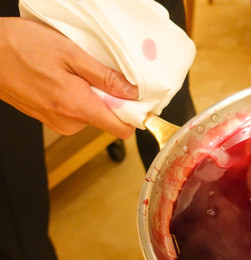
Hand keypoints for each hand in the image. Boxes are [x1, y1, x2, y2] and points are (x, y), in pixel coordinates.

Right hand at [0, 17, 138, 138]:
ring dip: (91, 94)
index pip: (122, 129)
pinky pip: (76, 110)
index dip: (134, 114)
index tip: (137, 98)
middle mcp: (68, 122)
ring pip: (92, 113)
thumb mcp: (70, 54)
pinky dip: (77, 95)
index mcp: (77, 108)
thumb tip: (133, 92)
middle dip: (110, 97)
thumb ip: (104, 77)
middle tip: (96, 72)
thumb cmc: (20, 47)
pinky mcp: (49, 118)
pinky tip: (63, 77)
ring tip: (74, 71)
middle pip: (108, 119)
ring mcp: (57, 122)